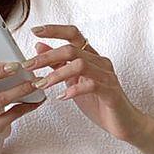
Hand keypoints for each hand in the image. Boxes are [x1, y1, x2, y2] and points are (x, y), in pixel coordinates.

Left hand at [23, 23, 150, 143]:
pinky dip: (74, 90)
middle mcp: (100, 61)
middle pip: (71, 49)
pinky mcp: (111, 92)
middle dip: (47, 57)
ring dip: (57, 74)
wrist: (124, 123)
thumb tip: (39, 47)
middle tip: (29, 66)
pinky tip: (63, 97)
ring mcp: (107, 76)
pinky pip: (91, 85)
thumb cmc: (100, 103)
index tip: (35, 31)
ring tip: (43, 84)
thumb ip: (59, 64)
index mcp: (91, 57)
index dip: (54, 30)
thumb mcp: (74, 82)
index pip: (73, 34)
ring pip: (80, 64)